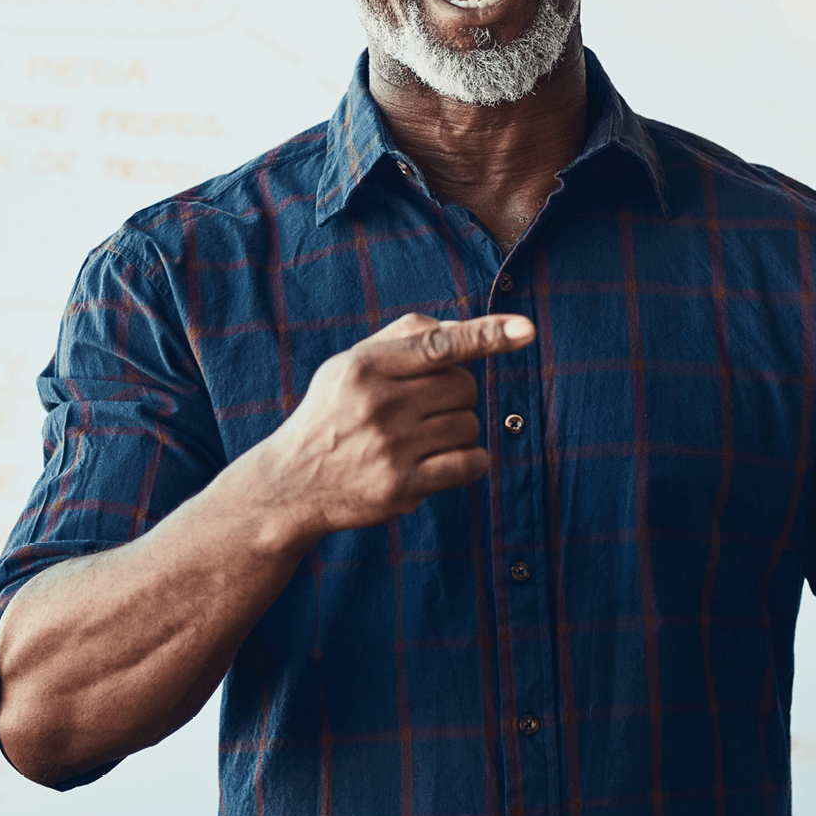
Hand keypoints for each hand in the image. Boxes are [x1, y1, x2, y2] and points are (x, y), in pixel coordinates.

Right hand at [255, 312, 535, 539]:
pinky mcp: (402, 486)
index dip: (486, 334)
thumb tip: (464, 328)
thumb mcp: (350, 364)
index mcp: (366, 366)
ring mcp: (390, 448)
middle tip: (425, 409)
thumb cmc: (331, 414)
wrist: (290, 483)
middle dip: (457, 395)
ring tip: (421, 439)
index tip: (525, 329)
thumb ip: (404, 338)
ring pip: (469, 425)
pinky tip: (447, 461)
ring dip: (458, 430)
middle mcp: (378, 405)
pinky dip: (472, 461)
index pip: (439, 345)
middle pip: (464, 387)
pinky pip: (469, 464)